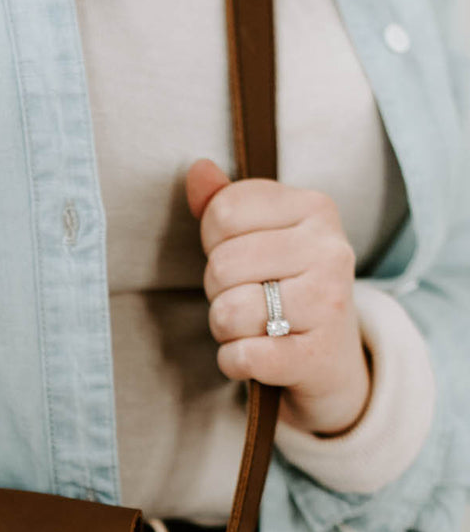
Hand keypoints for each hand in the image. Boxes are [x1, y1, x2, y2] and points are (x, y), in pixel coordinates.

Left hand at [185, 158, 371, 437]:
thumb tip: (197, 170)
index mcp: (315, 207)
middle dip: (217, 291)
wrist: (333, 358)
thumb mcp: (265, 237)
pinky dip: (234, 361)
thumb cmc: (288, 289)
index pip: (224, 212)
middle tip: (245, 299)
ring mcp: (328, 304)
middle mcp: (329, 250)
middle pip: (221, 266)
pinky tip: (255, 356)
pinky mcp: (316, 356)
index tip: (240, 258)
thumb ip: (226, 204)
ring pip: (229, 312)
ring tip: (251, 327)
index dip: (213, 243)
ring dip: (224, 329)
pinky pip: (242, 357)